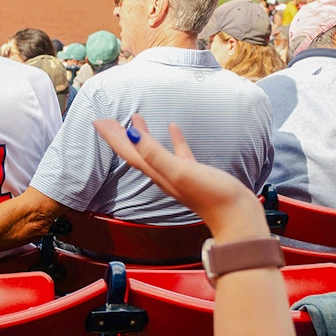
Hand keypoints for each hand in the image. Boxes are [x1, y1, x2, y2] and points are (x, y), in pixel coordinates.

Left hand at [92, 115, 268, 240]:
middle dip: (120, 135)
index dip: (112, 136)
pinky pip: (178, 152)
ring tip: (135, 119)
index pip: (128, 152)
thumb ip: (155, 154)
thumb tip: (131, 134)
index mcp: (157, 173)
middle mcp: (163, 174)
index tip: (98, 121)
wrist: (237, 217)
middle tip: (107, 119)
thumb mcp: (180, 172)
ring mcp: (178, 174)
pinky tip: (173, 128)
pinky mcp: (195, 173)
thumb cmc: (212, 197)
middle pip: (135, 151)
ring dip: (142, 136)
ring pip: (153, 151)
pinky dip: (173, 140)